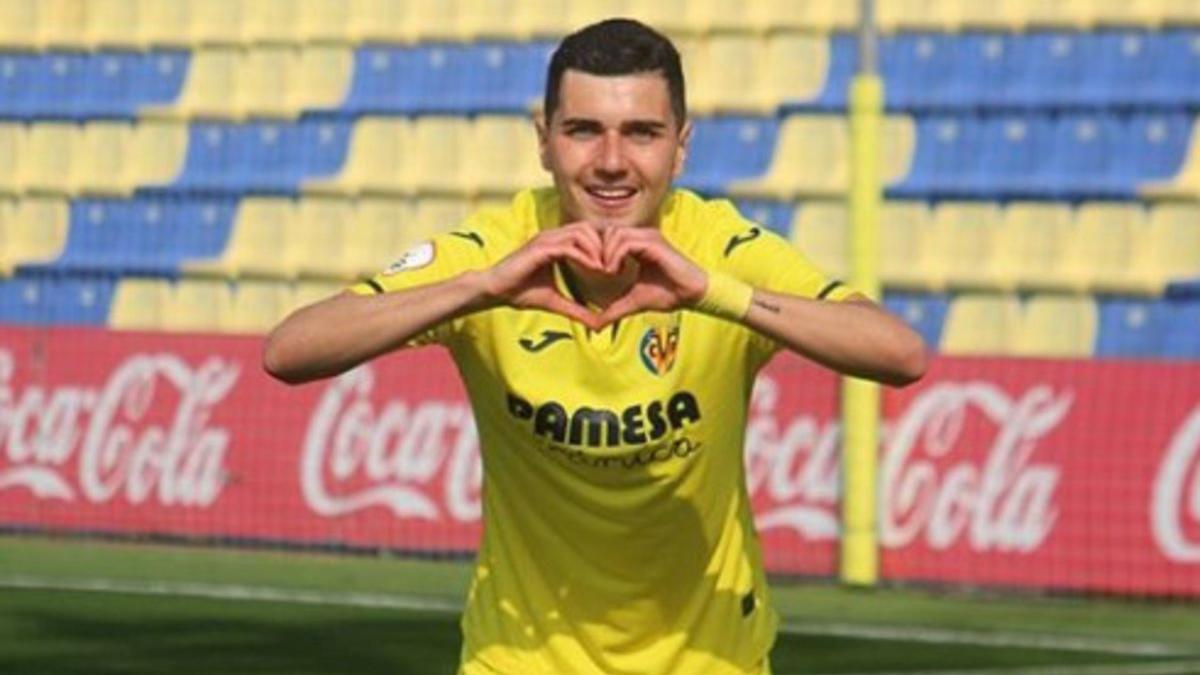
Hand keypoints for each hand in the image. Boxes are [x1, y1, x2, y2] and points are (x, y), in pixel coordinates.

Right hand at [482, 222, 606, 329]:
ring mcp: (546, 239)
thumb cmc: (520, 293)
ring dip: (598, 249)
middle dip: (606, 245)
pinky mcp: (540, 247)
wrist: (494, 291)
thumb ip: (576, 310)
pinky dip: (585, 256)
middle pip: (590, 228)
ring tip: (608, 269)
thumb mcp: (555, 302)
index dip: (605, 248)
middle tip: (617, 267)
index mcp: (556, 244)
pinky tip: (595, 270)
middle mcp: (552, 236)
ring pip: (582, 233)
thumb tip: (596, 325)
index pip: (588, 236)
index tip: (616, 268)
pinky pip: (570, 246)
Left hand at [596, 227, 707, 326]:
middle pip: (607, 230)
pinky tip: (617, 272)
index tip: (594, 272)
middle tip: (598, 272)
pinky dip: (615, 257)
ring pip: (614, 233)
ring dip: (605, 254)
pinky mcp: (654, 243)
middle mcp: (642, 236)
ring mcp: (648, 237)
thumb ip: (612, 310)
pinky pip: (625, 242)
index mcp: (637, 245)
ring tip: (609, 273)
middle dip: (597, 250)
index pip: (607, 236)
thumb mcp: (632, 302)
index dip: (596, 251)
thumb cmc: (667, 295)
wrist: (692, 295)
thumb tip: (595, 327)